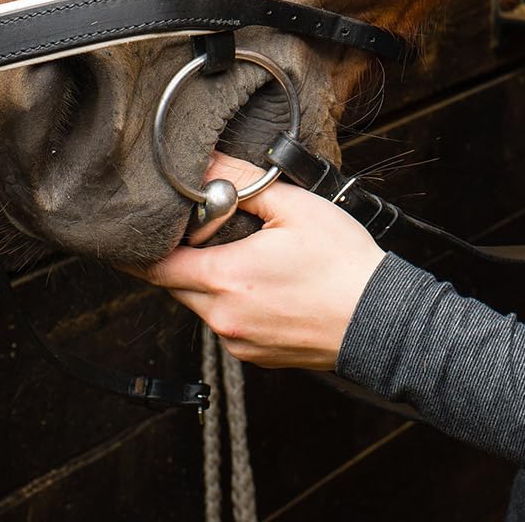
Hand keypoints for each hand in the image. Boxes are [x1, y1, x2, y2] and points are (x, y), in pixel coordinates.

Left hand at [141, 152, 386, 369]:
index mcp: (226, 278)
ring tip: (248, 257)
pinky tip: (266, 286)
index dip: (148, 248)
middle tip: (206, 234)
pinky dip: (233, 304)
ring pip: (202, 307)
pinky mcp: (254, 356)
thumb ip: (245, 185)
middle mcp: (222, 317)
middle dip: (183, 259)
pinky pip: (227, 325)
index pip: (157, 267)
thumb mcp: (296, 207)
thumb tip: (210, 167)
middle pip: (176, 286)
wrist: (376, 319)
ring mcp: (237, 341)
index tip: (150, 231)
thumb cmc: (341, 262)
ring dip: (210, 282)